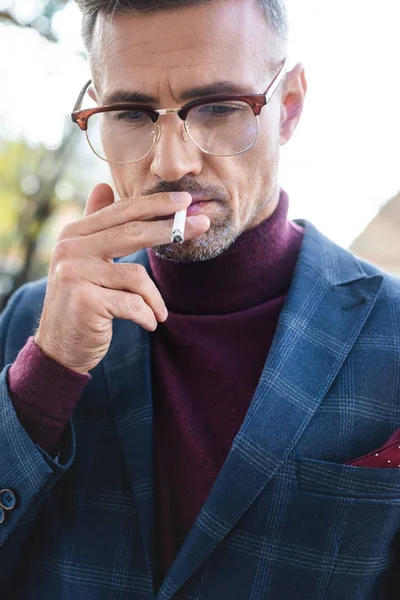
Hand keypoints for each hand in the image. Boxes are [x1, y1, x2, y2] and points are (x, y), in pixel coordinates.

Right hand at [34, 183, 209, 373]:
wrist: (58, 349)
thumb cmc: (81, 302)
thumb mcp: (83, 260)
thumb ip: (95, 225)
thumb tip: (103, 185)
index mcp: (73, 235)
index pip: (121, 212)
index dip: (155, 204)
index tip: (185, 200)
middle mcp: (69, 250)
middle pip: (132, 233)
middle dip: (171, 229)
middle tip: (203, 224)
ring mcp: (75, 275)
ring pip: (137, 276)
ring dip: (155, 299)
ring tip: (158, 313)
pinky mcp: (85, 301)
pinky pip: (133, 303)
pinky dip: (147, 315)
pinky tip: (150, 324)